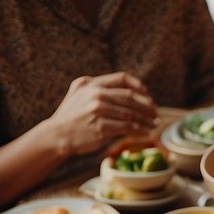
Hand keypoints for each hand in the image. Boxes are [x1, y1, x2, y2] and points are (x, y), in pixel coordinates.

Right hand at [43, 72, 157, 157]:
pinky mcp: (102, 127)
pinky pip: (128, 127)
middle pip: (131, 97)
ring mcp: (98, 110)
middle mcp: (95, 94)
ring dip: (147, 120)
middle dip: (148, 106)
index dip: (139, 86)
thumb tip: (125, 91)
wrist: (56, 135)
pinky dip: (140, 130)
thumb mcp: (78, 93)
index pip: (122, 78)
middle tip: (156, 113)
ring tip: (154, 124)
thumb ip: (97, 88)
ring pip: (131, 113)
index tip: (149, 95)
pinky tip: (145, 132)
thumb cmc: (70, 116)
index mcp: (91, 84)